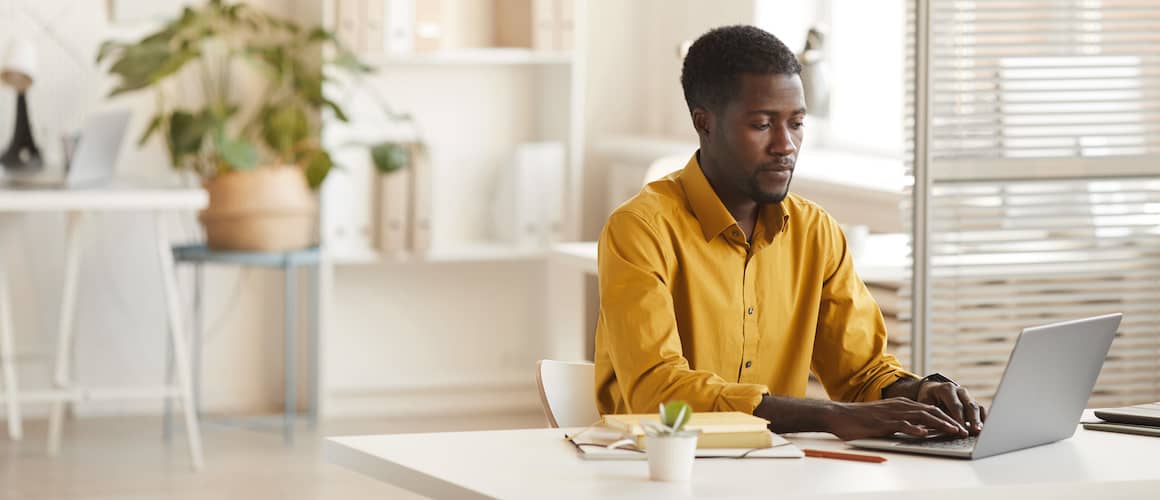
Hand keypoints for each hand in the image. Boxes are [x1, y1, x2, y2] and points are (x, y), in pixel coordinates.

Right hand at [824, 398, 969, 440]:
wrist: (840, 416)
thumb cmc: (862, 420)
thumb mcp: (887, 419)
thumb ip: (904, 423)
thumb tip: (922, 431)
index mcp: (902, 404)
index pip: (930, 409)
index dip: (947, 417)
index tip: (960, 426)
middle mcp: (900, 406)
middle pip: (931, 411)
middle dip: (949, 420)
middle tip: (963, 430)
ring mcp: (892, 413)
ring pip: (921, 416)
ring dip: (939, 424)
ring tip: (952, 431)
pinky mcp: (883, 422)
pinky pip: (901, 424)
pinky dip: (914, 429)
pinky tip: (924, 433)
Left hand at [915, 381, 985, 434]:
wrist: (933, 389)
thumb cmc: (927, 398)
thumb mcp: (924, 402)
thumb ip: (930, 412)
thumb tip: (930, 425)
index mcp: (947, 389)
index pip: (955, 405)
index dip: (959, 418)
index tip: (961, 429)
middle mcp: (960, 391)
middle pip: (969, 405)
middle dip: (973, 420)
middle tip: (975, 431)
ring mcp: (968, 396)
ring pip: (976, 408)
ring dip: (979, 420)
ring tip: (980, 432)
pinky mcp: (973, 402)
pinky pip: (981, 410)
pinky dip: (983, 419)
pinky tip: (984, 429)